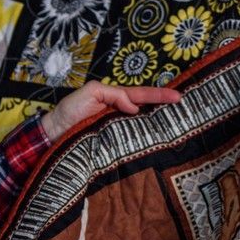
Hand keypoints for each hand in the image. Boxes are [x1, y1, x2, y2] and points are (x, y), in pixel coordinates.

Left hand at [39, 81, 180, 142]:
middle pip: (147, 111)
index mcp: (116, 100)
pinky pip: (131, 144)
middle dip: (165, 110)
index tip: (178, 97)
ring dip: (159, 127)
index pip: (141, 96)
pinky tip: (156, 146)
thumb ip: (113, 94)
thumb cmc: (70, 111)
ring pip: (142, 128)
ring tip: (179, 127)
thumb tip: (134, 107)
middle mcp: (120, 115)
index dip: (159, 95)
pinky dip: (145, 144)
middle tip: (186, 110)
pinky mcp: (113, 147)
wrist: (54, 134)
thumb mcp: (90, 92)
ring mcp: (117, 132)